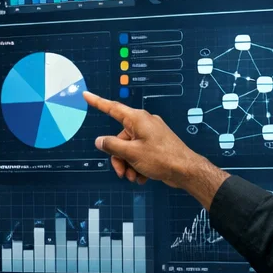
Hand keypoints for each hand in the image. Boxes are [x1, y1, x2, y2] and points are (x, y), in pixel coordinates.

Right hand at [83, 92, 211, 190]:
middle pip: (119, 138)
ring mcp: (150, 134)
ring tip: (133, 177)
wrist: (186, 171)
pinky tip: (142, 177)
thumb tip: (99, 141)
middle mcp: (143, 123)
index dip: (97, 102)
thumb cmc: (162, 158)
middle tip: (122, 172)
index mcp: (137, 119)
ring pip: (128, 148)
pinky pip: (139, 153)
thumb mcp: (131, 153)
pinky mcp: (155, 145)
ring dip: (128, 164)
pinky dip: (137, 165)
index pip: (112, 108)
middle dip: (118, 157)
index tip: (86, 95)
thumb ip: (112, 145)